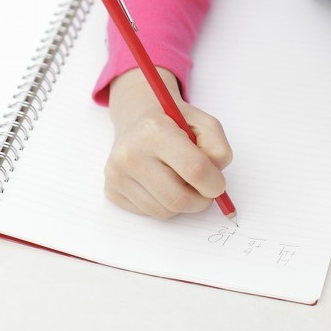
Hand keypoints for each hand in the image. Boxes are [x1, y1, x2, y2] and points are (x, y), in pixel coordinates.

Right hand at [104, 68, 232, 218]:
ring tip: (180, 180)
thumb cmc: (174, 122)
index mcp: (154, 130)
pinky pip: (149, 213)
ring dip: (182, 203)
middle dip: (201, 201)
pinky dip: (163, 204)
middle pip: (179, 199)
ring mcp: (117, 174)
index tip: (218, 184)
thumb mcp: (203, 123)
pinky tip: (160, 183)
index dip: (215, 183)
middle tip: (204, 190)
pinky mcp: (111, 190)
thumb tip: (214, 183)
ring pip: (165, 211)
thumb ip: (218, 148)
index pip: (195, 169)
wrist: (137, 117)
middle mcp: (130, 153)